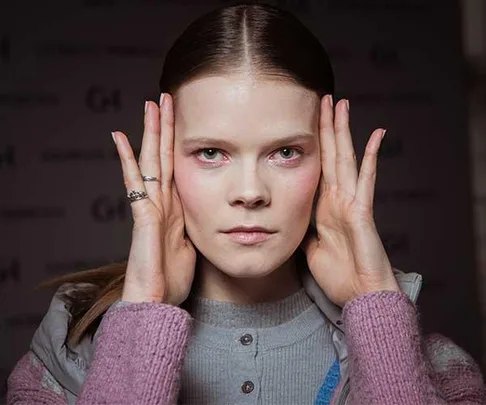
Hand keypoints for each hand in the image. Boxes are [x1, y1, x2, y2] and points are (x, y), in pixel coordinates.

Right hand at [112, 94, 196, 305]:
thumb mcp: (190, 246)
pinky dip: (126, 160)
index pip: (176, 167)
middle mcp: (160, 203)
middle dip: (165, 128)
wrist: (155, 303)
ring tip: (149, 105)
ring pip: (150, 162)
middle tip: (165, 99)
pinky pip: (134, 183)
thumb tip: (204, 216)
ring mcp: (149, 208)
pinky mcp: (143, 218)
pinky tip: (119, 138)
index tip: (181, 119)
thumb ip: (192, 227)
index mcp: (174, 209)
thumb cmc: (170, 279)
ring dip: (150, 133)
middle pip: (163, 157)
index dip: (178, 143)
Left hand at [300, 96, 399, 307]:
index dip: (313, 144)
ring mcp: (352, 202)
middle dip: (326, 127)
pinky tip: (376, 134)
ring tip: (342, 105)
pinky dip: (371, 157)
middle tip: (324, 99)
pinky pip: (367, 179)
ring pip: (346, 159)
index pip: (317, 167)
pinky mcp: (363, 211)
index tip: (306, 122)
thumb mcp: (310, 248)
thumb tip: (291, 218)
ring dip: (343, 132)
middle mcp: (337, 199)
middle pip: (330, 155)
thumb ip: (303, 229)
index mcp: (324, 207)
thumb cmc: (338, 275)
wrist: (359, 295)